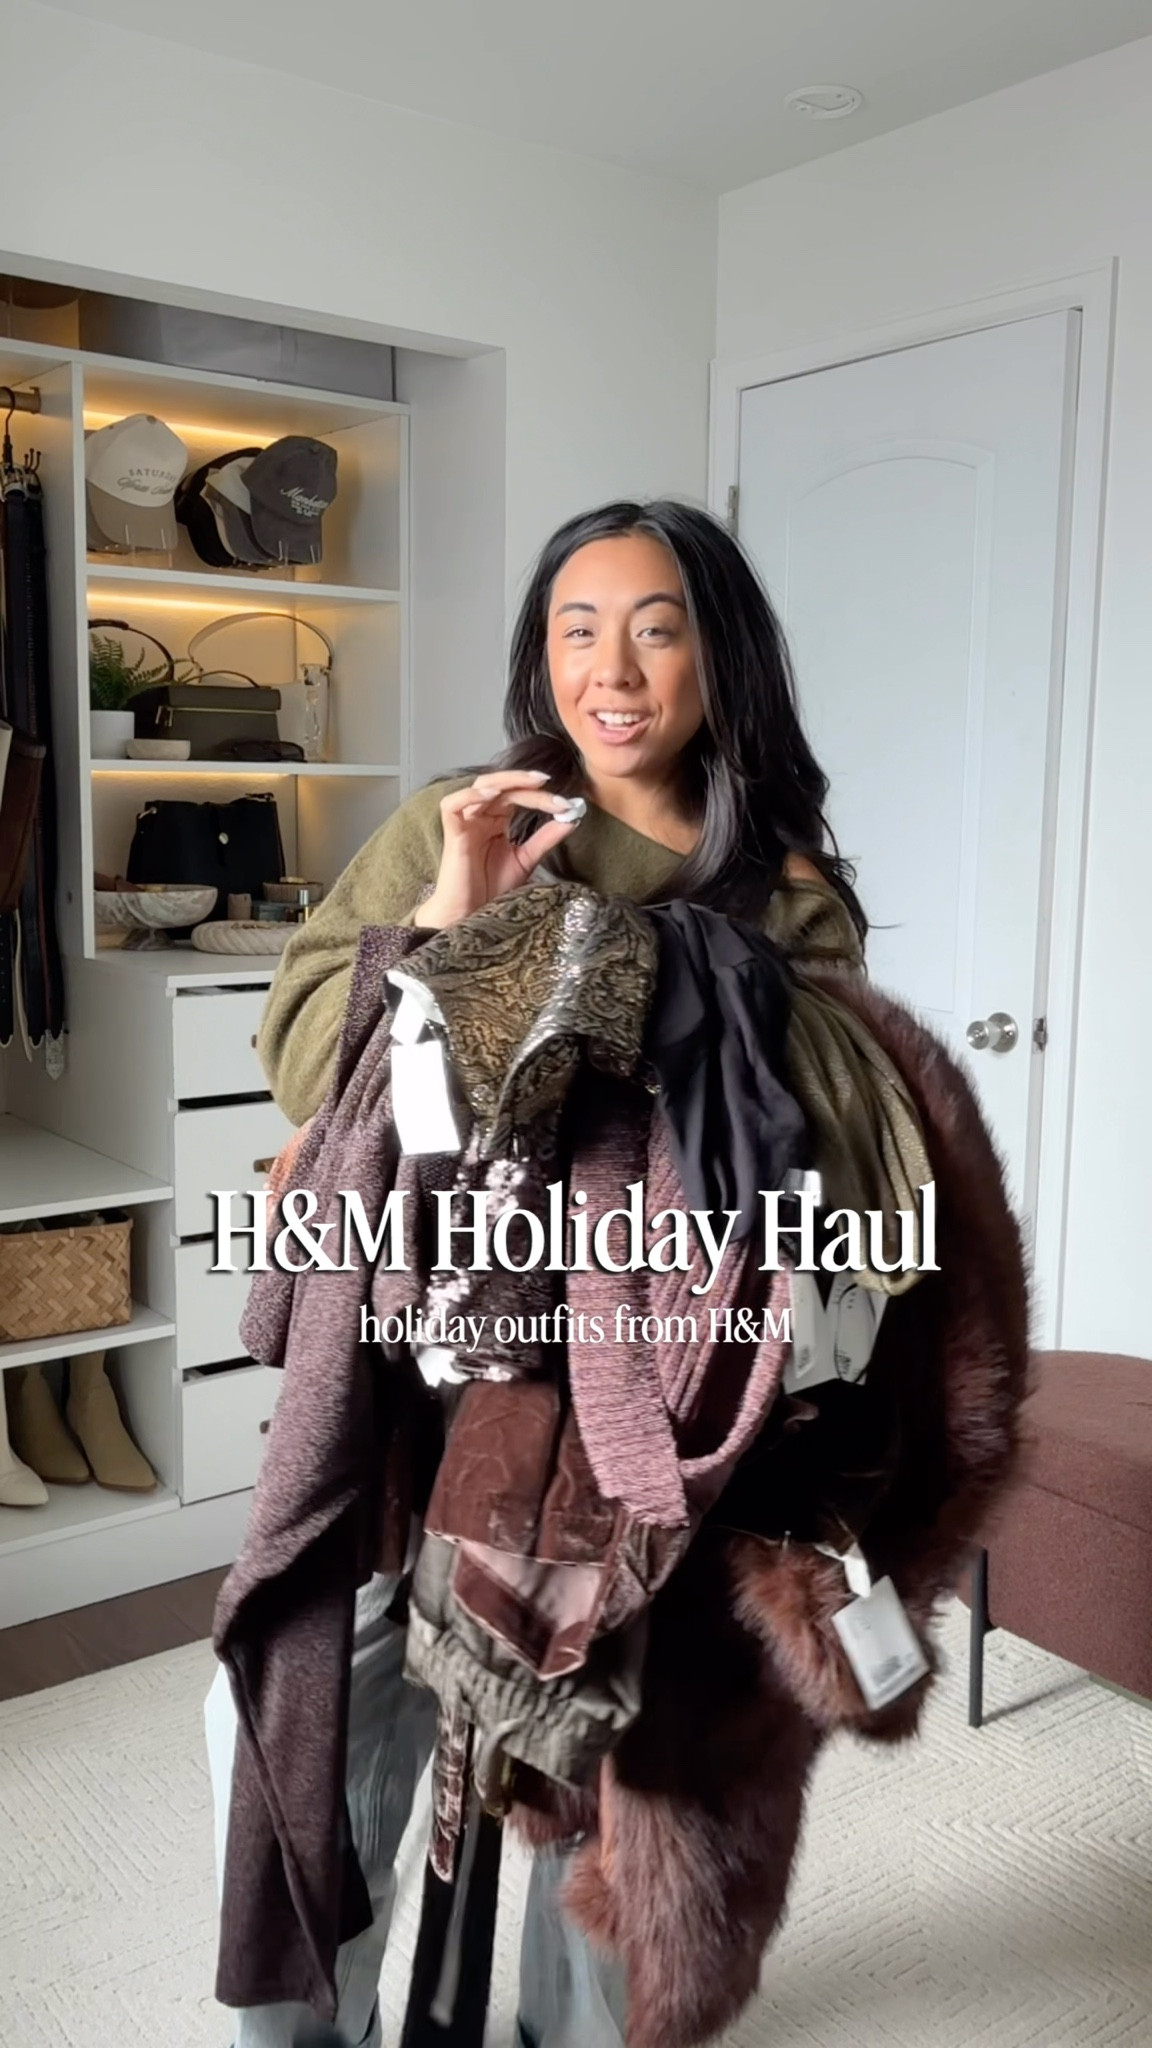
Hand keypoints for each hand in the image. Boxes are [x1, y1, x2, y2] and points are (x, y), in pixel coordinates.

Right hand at [416, 770, 583, 928]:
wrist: (471, 918)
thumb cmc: (492, 891)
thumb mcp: (526, 860)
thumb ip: (546, 838)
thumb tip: (572, 818)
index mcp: (496, 821)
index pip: (518, 796)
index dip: (541, 796)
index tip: (567, 805)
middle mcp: (480, 817)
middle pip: (502, 786)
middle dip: (527, 783)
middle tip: (550, 784)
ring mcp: (465, 823)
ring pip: (481, 787)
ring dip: (507, 781)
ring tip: (533, 783)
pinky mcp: (451, 834)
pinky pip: (452, 805)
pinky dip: (470, 795)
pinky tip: (494, 795)